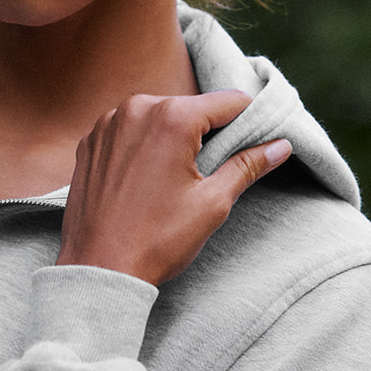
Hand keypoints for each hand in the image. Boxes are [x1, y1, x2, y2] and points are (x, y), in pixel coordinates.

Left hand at [57, 91, 291, 286]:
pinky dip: (142, 146)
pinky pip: (127, 131)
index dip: (248, 119)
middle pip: (190, 107)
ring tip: (176, 179)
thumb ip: (247, 165)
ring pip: (157, 117)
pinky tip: (145, 180)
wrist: (98, 269)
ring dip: (173, 137)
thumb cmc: (157, 240)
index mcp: (172, 118)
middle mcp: (136, 109)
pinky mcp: (89, 142)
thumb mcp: (212, 203)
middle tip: (213, 169)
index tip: (257, 139)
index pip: (228, 102)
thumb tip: (280, 146)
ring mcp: (107, 123)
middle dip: (207, 132)